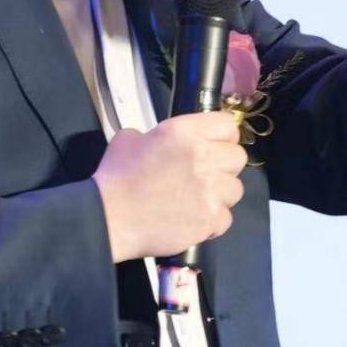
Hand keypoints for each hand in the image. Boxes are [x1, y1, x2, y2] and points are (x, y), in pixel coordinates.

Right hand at [91, 111, 248, 262]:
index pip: (228, 125)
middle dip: (223, 166)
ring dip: (220, 194)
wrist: (109, 218)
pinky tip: (193, 219)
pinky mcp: (210, 220)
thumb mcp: (130, 139)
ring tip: (197, 199)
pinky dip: (212, 221)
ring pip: (235, 190)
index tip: (213, 146)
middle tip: (204, 174)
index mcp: (186, 132)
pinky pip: (225, 218)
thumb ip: (156, 134)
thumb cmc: (116, 177)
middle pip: (238, 158)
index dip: (222, 136)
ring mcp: (210, 191)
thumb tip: (161, 141)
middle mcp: (204, 158)